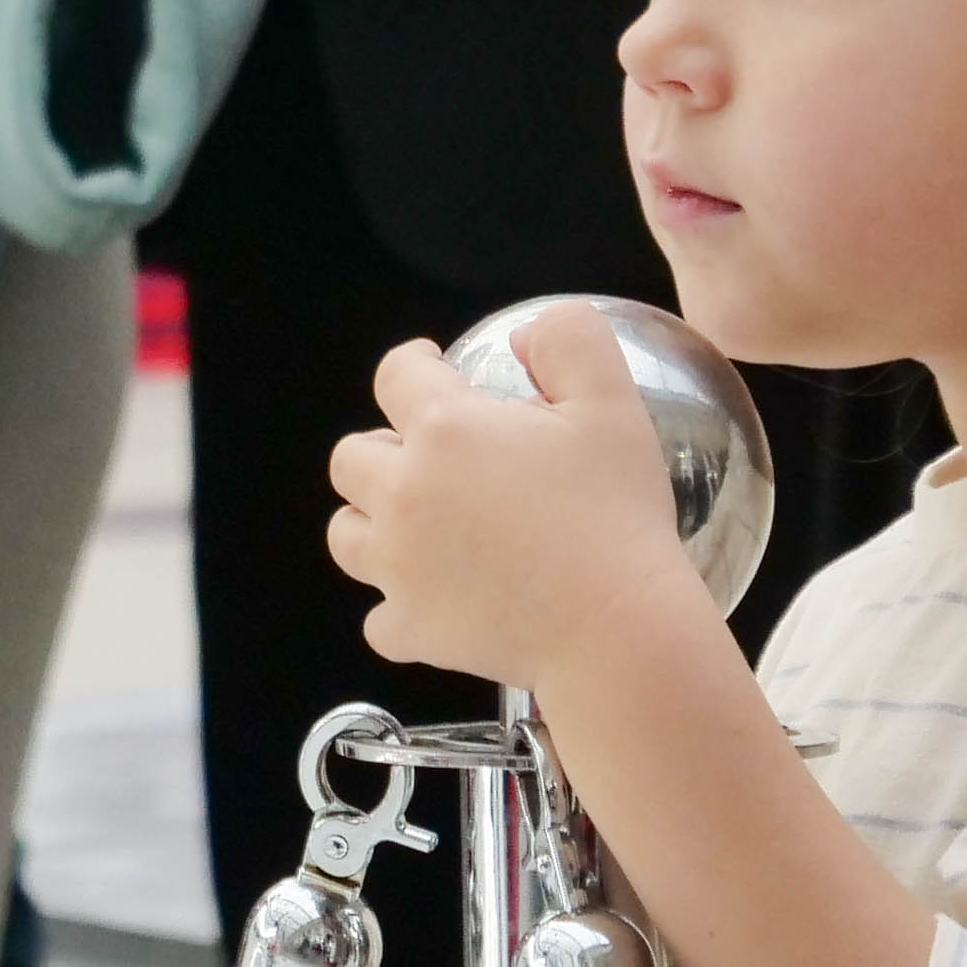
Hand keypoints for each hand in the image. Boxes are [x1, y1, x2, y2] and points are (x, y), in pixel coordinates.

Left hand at [325, 318, 711, 691]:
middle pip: (352, 458)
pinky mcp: (412, 630)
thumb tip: (524, 336)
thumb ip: (569, 342)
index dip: (415, 364)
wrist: (620, 630)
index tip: (433, 369)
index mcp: (445, 429)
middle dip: (386, 450)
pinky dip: (402, 609)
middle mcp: (404, 494)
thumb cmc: (617, 516)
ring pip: (346, 536)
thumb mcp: (613, 405)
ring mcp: (399, 568)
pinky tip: (437, 600)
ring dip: (374, 523)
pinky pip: (380, 620)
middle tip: (434, 460)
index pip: (396, 375)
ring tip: (419, 526)